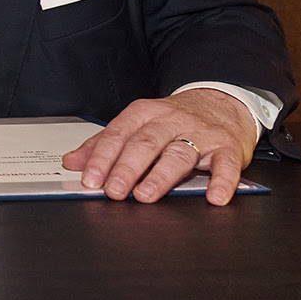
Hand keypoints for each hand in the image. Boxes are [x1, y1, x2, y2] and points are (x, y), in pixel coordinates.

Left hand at [62, 88, 259, 205]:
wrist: (223, 102)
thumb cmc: (175, 119)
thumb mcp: (138, 123)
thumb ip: (105, 143)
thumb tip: (72, 162)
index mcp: (145, 113)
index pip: (119, 134)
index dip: (103, 157)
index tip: (91, 179)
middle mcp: (171, 121)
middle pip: (145, 143)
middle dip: (127, 168)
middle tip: (114, 191)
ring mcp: (201, 133)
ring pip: (179, 154)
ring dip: (160, 176)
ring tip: (146, 195)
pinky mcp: (228, 147)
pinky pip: (226, 165)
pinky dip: (221, 182)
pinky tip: (213, 197)